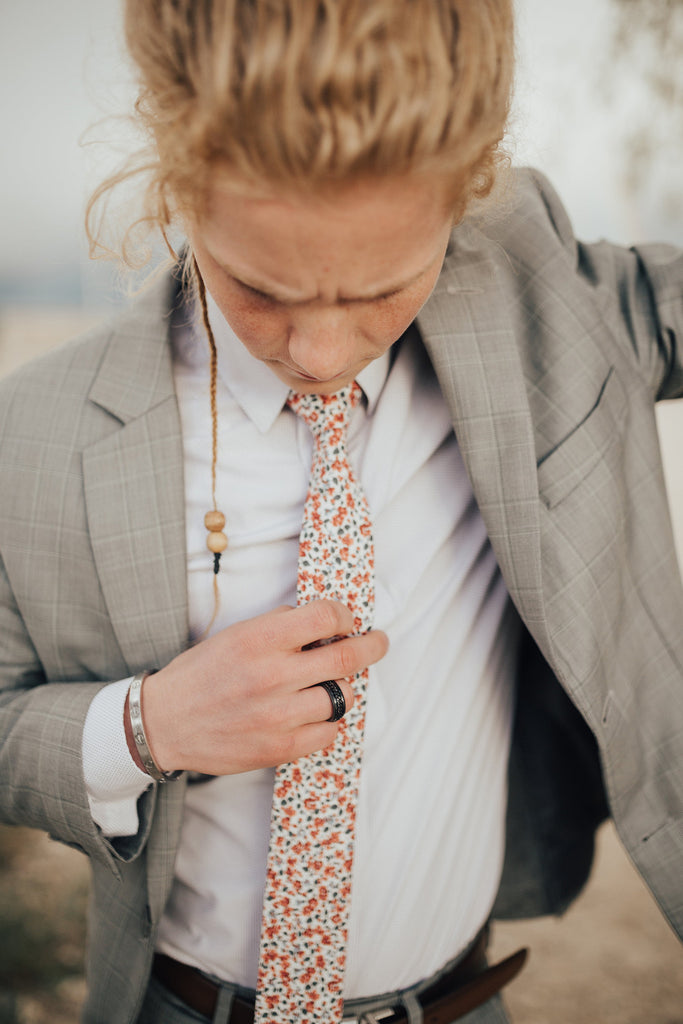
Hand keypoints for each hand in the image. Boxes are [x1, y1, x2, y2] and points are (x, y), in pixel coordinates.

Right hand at [140, 600, 387, 775]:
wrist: (164, 723)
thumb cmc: (201, 673)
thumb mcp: (236, 634)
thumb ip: (279, 627)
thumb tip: (322, 622)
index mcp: (260, 639)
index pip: (325, 616)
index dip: (344, 615)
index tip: (345, 619)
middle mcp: (272, 676)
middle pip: (347, 657)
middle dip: (372, 646)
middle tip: (378, 642)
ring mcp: (278, 716)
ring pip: (341, 697)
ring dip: (343, 686)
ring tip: (331, 683)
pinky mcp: (278, 749)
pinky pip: (327, 732)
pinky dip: (327, 720)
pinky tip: (313, 712)